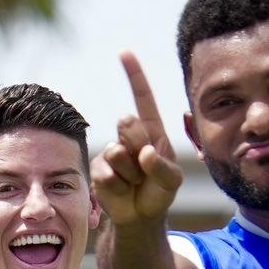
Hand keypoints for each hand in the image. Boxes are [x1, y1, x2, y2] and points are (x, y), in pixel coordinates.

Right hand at [92, 52, 184, 232]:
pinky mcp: (97, 169)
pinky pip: (106, 174)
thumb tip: (144, 153)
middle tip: (144, 167)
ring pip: (117, 152)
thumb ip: (163, 166)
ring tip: (135, 183)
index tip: (124, 53)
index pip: (142, 99)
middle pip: (128, 125)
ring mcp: (111, 152)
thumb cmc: (159, 192)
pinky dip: (118, 186)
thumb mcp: (172, 180)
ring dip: (130, 173)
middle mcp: (129, 137)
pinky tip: (122, 190)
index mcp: (151, 132)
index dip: (134, 76)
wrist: (140, 216)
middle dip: (138, 146)